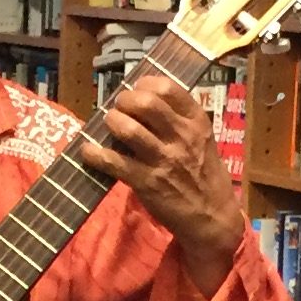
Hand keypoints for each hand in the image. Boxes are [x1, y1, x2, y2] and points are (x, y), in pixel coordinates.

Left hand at [84, 70, 243, 291]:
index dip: (144, 84)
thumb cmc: (204, 174)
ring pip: (128, 129)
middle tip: (119, 108)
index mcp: (196, 122)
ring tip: (109, 125)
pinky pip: (113, 162)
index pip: (168, 88)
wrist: (212, 217)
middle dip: (124, 100)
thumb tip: (143, 99)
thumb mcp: (202, 140)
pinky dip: (95, 154)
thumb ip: (179, 119)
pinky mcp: (147, 182)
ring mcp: (164, 160)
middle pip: (145, 103)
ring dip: (111, 122)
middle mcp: (181, 137)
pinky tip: (88, 151)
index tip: (135, 90)